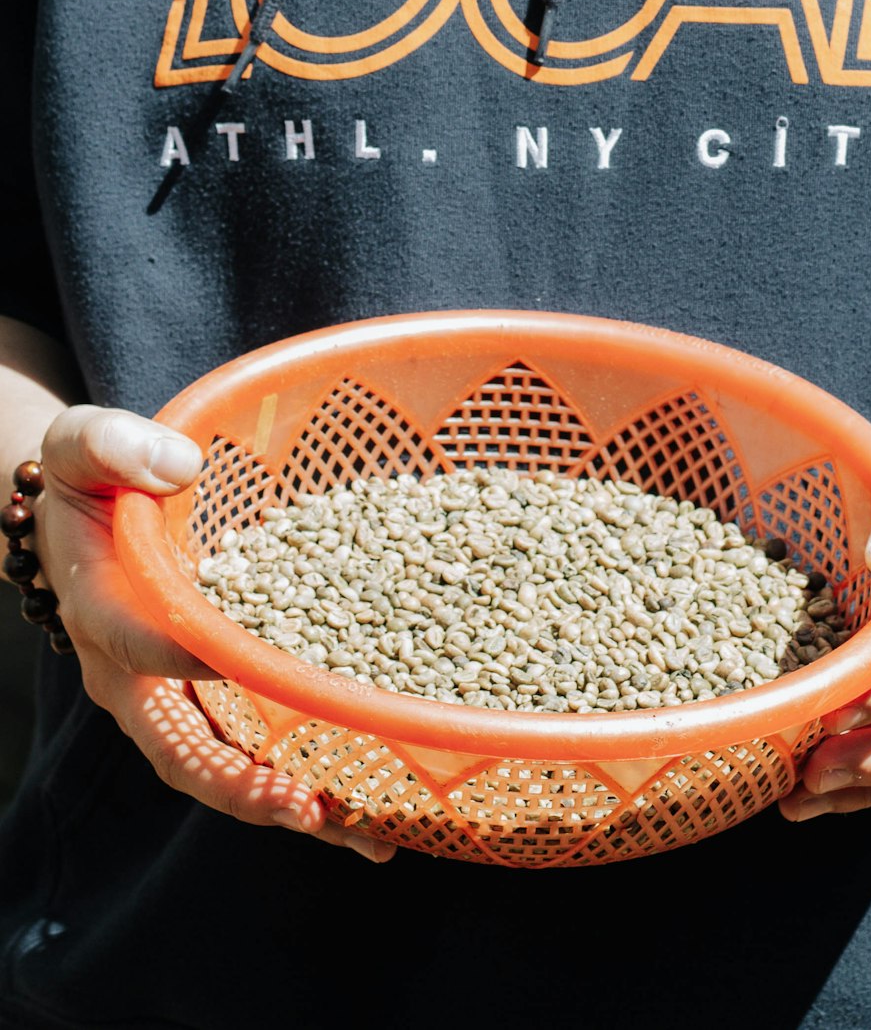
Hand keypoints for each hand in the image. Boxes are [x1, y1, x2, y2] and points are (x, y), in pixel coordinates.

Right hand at [31, 405, 394, 862]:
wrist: (92, 509)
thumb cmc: (92, 477)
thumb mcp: (84, 446)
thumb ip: (115, 447)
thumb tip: (178, 465)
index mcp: (103, 614)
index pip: (139, 647)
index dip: (183, 661)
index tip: (232, 671)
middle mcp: (139, 677)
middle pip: (189, 751)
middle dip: (248, 787)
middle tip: (308, 808)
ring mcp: (183, 698)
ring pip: (233, 769)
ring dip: (298, 802)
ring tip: (368, 831)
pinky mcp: (222, 696)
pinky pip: (264, 747)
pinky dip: (316, 775)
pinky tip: (378, 800)